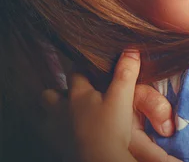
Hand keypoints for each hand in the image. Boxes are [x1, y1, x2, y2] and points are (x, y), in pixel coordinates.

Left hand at [41, 51, 180, 161]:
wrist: (98, 161)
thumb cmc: (109, 130)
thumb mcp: (122, 98)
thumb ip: (126, 73)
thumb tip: (131, 50)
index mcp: (77, 94)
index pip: (75, 72)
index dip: (83, 66)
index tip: (90, 64)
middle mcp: (61, 109)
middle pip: (50, 94)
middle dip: (59, 91)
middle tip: (75, 93)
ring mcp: (56, 129)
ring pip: (46, 115)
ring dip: (55, 111)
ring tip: (70, 113)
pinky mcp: (57, 146)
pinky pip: (51, 133)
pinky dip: (58, 130)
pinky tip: (72, 132)